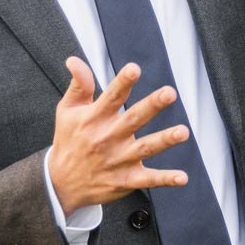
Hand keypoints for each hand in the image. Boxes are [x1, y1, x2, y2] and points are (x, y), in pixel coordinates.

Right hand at [48, 57, 191, 209]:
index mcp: (94, 118)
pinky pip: (148, 179)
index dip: (123, 82)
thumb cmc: (68, 141)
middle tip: (169, 93)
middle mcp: (107, 138)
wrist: (61, 184)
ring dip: (164, 140)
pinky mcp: (125, 179)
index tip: (134, 68)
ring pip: (144, 148)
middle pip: (133, 119)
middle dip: (152, 106)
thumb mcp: (67, 111)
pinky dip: (165, 179)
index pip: (111, 97)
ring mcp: (118, 160)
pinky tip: (182, 177)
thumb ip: (79, 85)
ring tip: (183, 132)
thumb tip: (74, 60)